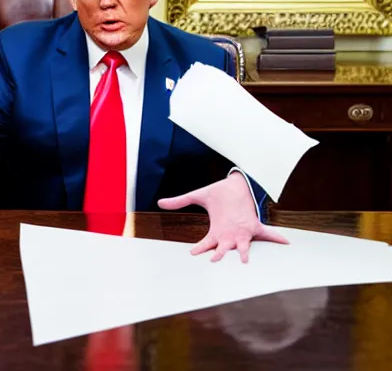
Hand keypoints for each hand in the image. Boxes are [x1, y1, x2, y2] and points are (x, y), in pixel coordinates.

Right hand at [158, 172, 288, 262]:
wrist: (233, 186)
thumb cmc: (218, 194)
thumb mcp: (198, 196)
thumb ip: (180, 201)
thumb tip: (159, 202)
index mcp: (217, 231)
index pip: (206, 244)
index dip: (199, 249)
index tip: (192, 253)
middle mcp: (229, 235)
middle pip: (223, 249)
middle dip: (219, 255)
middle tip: (214, 260)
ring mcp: (242, 231)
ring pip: (243, 246)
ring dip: (243, 253)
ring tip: (244, 259)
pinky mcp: (254, 224)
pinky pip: (267, 233)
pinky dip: (276, 237)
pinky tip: (286, 242)